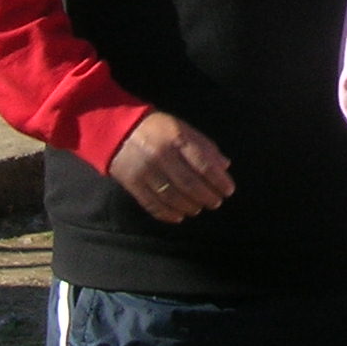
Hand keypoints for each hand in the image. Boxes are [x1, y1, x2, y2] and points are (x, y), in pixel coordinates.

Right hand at [109, 111, 235, 222]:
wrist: (117, 130)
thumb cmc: (158, 129)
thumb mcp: (183, 129)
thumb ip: (205, 146)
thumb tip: (225, 166)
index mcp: (177, 138)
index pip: (203, 164)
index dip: (219, 180)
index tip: (229, 190)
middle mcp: (161, 155)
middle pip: (189, 184)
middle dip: (207, 196)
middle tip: (216, 202)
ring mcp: (145, 171)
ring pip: (172, 197)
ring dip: (190, 207)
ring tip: (199, 208)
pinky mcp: (133, 183)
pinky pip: (152, 204)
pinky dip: (168, 214)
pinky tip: (179, 216)